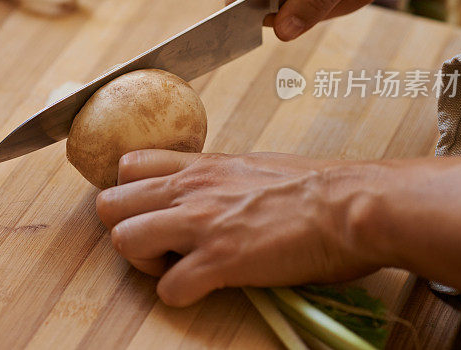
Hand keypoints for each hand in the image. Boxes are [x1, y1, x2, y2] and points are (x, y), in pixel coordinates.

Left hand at [96, 150, 381, 306]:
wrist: (352, 204)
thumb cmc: (313, 186)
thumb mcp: (251, 166)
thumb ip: (217, 178)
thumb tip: (207, 193)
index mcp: (198, 166)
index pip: (126, 166)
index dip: (130, 195)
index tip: (152, 212)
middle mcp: (189, 189)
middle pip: (109, 204)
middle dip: (126, 230)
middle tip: (159, 245)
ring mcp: (200, 224)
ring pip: (123, 240)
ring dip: (144, 263)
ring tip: (177, 267)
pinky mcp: (219, 261)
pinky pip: (167, 289)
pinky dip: (180, 295)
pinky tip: (205, 289)